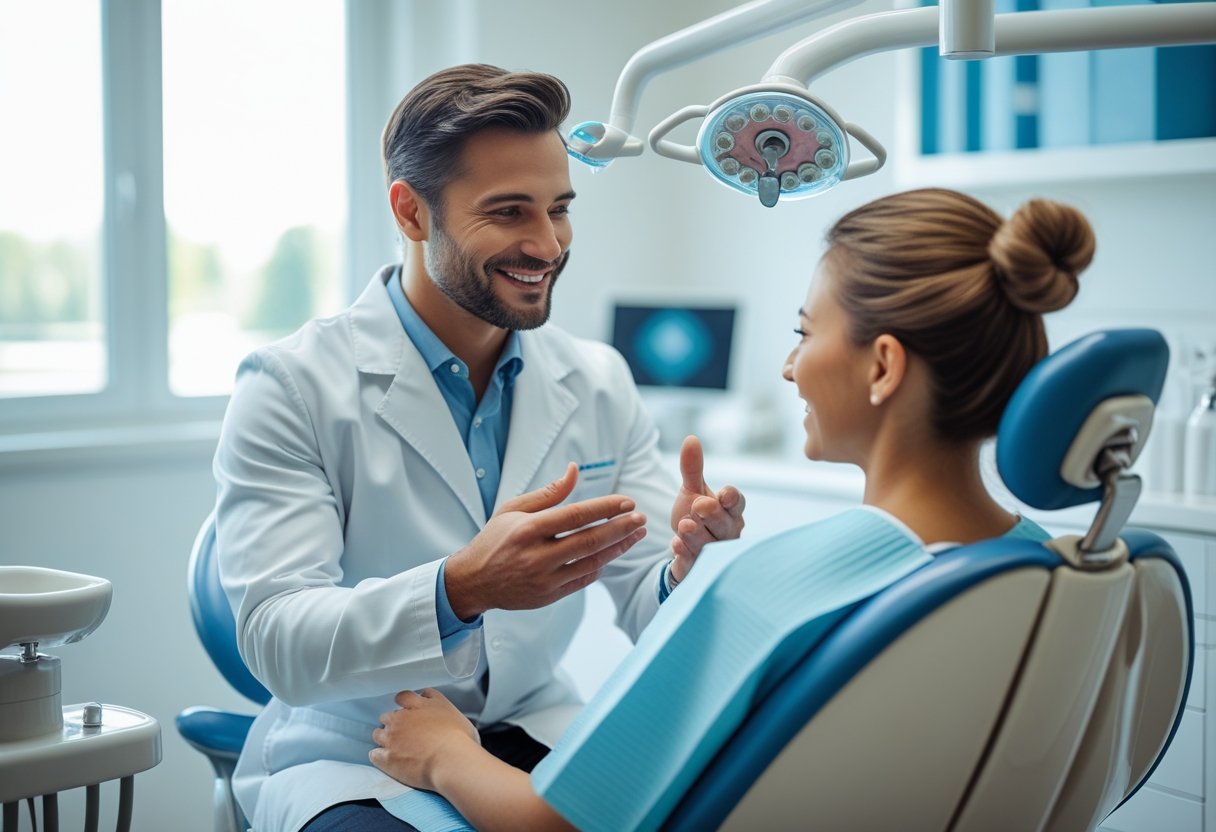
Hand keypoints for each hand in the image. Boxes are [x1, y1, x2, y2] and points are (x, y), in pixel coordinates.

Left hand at [370, 688, 479, 791]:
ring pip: (378, 733)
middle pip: (389, 714)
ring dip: (384, 739)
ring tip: (395, 749)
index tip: (409, 711)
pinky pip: (374, 754)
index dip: (405, 704)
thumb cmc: (461, 741)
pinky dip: (379, 757)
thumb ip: (442, 711)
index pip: (406, 696)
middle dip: (394, 723)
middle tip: (405, 734)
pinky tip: (387, 761)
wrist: (452, 761)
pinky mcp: (386, 756)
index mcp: (422, 704)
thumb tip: (443, 718)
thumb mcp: (456, 715)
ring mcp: (392, 736)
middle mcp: (404, 716)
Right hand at [444, 463, 647, 618]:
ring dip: (619, 548)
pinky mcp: (548, 596)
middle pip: (590, 541)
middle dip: (620, 529)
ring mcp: (544, 580)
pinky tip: (613, 553)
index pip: (576, 516)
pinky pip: (583, 580)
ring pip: (592, 562)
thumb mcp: (513, 509)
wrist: (473, 581)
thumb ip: (548, 492)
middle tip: (641, 518)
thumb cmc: (494, 539)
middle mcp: (537, 556)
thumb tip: (575, 470)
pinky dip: (600, 566)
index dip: (606, 508)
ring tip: (636, 534)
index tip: (628, 502)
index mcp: (528, 529)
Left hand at [668, 436, 744, 583]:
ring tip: (684, 526)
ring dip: (698, 536)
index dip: (732, 498)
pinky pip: (694, 563)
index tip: (724, 494)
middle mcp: (728, 532)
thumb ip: (692, 468)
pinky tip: (675, 546)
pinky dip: (686, 555)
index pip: (736, 503)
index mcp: (730, 510)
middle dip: (713, 516)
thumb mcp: (691, 490)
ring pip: (710, 544)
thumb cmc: (695, 514)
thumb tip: (690, 439)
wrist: (684, 545)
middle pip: (725, 524)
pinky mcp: (699, 567)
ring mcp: (715, 552)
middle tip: (700, 507)